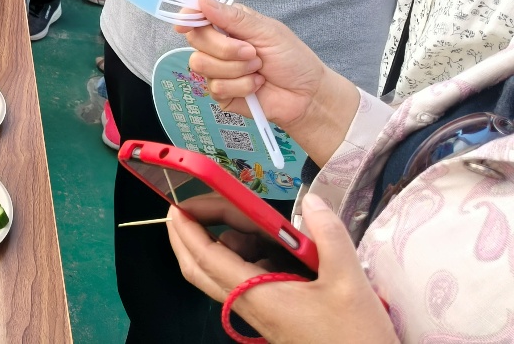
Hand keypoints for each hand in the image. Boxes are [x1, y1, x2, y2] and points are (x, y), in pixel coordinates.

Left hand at [167, 193, 396, 343]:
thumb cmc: (355, 337)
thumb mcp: (349, 282)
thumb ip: (329, 236)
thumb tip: (313, 201)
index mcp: (256, 294)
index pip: (206, 257)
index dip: (186, 228)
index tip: (176, 202)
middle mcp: (248, 303)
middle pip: (199, 267)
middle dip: (188, 234)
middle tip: (191, 205)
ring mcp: (258, 310)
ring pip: (223, 272)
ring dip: (229, 244)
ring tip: (260, 227)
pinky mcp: (270, 314)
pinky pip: (246, 279)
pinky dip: (251, 258)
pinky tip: (281, 249)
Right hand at [177, 0, 358, 163]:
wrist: (307, 94)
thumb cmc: (292, 58)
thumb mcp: (267, 31)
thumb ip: (233, 17)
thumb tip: (202, 0)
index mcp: (227, 24)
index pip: (196, 17)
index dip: (188, 18)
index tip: (185, 24)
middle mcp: (218, 45)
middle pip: (196, 40)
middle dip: (226, 48)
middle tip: (252, 52)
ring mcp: (217, 70)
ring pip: (202, 65)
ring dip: (236, 69)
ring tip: (258, 70)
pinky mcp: (221, 93)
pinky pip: (216, 87)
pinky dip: (241, 86)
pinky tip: (256, 85)